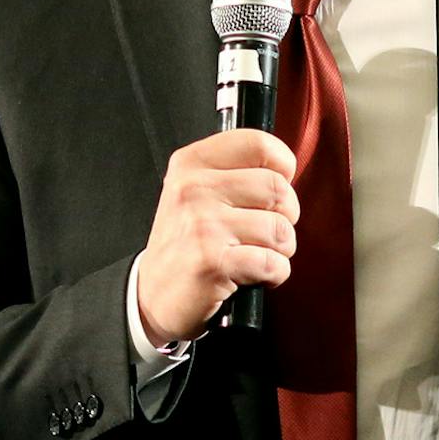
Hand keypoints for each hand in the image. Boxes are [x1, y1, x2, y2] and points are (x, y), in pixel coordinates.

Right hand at [135, 131, 299, 344]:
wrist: (151, 295)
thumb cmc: (185, 243)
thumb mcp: (197, 192)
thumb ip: (236, 172)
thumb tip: (287, 169)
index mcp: (191, 163)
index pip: (259, 144)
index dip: (282, 168)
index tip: (273, 190)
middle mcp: (194, 188)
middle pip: (277, 188)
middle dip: (286, 216)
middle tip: (266, 232)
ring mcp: (202, 225)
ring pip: (280, 228)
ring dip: (280, 250)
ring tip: (257, 254)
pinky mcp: (212, 262)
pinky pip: (273, 263)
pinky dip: (275, 274)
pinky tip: (254, 276)